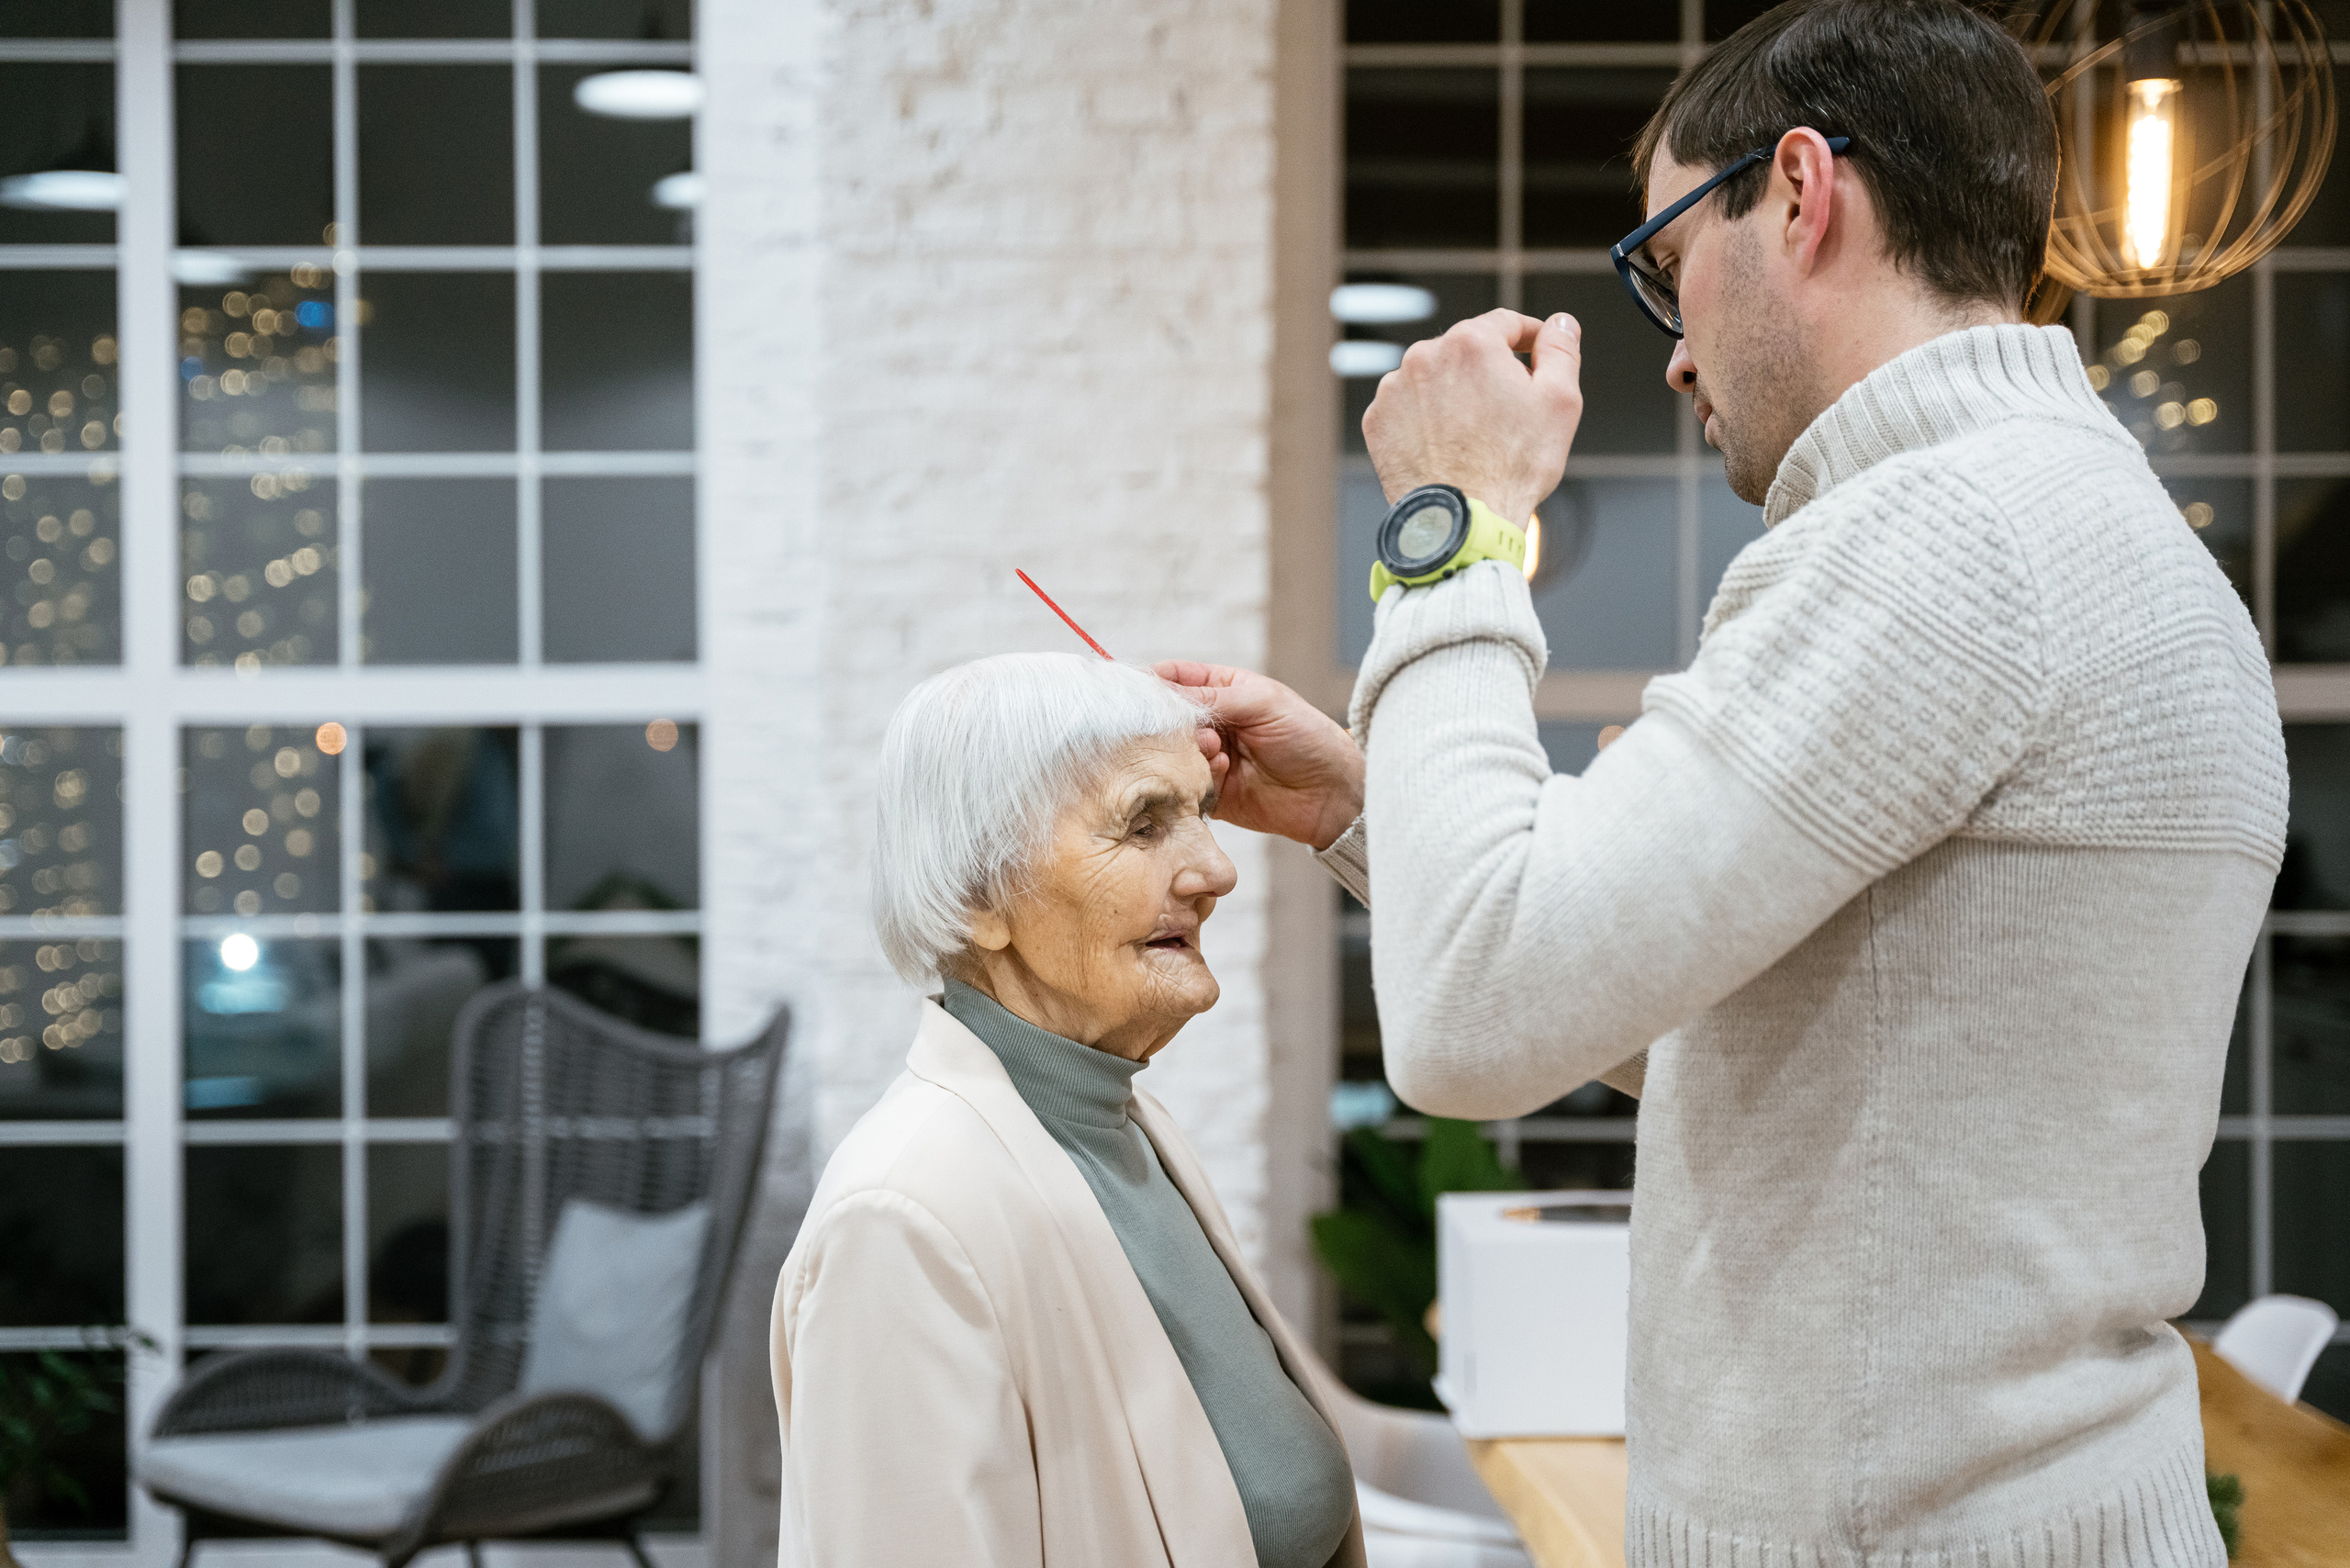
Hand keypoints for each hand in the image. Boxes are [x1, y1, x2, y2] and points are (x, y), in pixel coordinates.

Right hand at [1152, 662, 1363, 850]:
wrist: (1332, 792)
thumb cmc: (1307, 736)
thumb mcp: (1262, 703)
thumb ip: (1214, 696)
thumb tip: (1166, 692)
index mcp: (1224, 689)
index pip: (1177, 679)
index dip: (1155, 682)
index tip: (1137, 689)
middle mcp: (1212, 723)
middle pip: (1167, 718)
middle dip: (1169, 721)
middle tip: (1185, 726)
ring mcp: (1209, 758)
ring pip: (1173, 752)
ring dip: (1188, 750)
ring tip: (1216, 750)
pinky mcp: (1210, 792)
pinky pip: (1186, 783)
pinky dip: (1197, 776)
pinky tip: (1223, 771)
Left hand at [1362, 309, 1583, 524]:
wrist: (1460, 522)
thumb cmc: (1510, 469)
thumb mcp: (1559, 403)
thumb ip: (1561, 351)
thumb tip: (1561, 325)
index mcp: (1470, 343)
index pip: (1506, 323)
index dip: (1529, 336)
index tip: (1536, 352)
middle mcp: (1424, 357)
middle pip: (1468, 351)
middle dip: (1491, 371)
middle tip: (1510, 409)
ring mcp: (1395, 389)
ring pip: (1436, 378)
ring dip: (1456, 393)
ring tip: (1476, 435)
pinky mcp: (1378, 420)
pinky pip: (1410, 407)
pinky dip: (1427, 419)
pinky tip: (1448, 446)